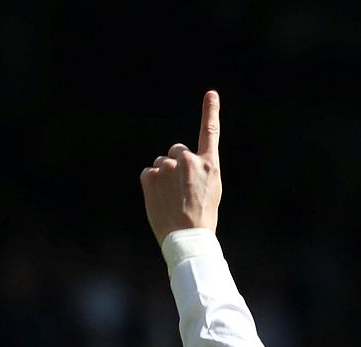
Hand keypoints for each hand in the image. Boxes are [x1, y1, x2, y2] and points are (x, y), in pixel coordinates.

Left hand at [141, 90, 221, 242]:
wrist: (187, 237)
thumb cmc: (202, 218)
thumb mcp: (211, 190)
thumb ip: (198, 170)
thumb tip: (178, 159)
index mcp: (209, 165)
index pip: (210, 133)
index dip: (210, 112)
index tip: (211, 95)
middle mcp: (188, 161)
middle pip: (177, 151)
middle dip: (176, 164)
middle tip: (181, 190)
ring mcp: (167, 167)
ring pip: (162, 164)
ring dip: (164, 177)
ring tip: (171, 199)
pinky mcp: (150, 176)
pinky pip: (149, 174)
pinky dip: (152, 185)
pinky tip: (160, 200)